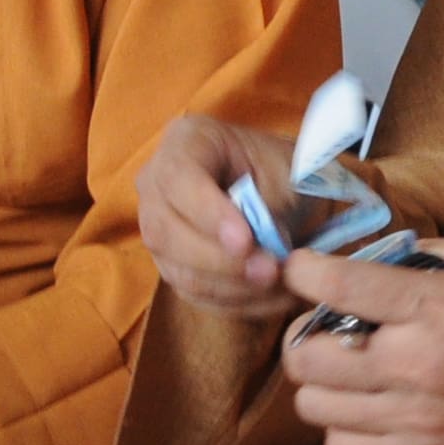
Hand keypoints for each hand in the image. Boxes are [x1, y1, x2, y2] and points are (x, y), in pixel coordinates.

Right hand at [139, 113, 308, 319]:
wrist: (280, 190)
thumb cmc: (281, 170)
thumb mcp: (286, 172)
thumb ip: (270, 205)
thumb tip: (264, 247)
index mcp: (186, 142)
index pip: (179, 178)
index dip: (208, 213)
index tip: (246, 240)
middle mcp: (157, 185)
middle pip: (165, 231)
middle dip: (221, 260)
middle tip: (270, 271)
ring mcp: (159, 229)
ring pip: (178, 269)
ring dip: (232, 286)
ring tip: (279, 285)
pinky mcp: (173, 265)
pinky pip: (194, 294)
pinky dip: (236, 302)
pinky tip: (273, 297)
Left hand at [279, 240, 443, 444]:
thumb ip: (442, 255)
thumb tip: (393, 254)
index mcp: (440, 309)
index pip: (338, 287)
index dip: (304, 271)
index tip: (303, 267)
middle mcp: (417, 366)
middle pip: (307, 356)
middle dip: (307, 332)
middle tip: (331, 322)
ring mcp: (416, 417)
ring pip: (315, 407)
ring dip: (320, 382)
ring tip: (349, 365)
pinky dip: (343, 427)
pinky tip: (367, 405)